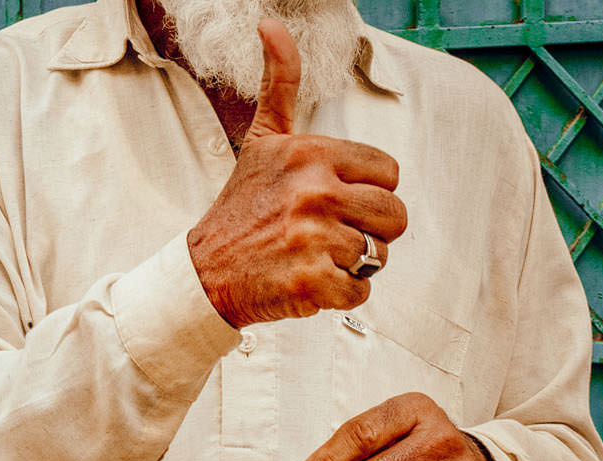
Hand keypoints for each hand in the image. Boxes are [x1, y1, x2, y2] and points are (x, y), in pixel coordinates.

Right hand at [185, 20, 406, 326]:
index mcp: (312, 155)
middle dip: (370, 228)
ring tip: (317, 253)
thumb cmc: (244, 205)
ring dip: (354, 261)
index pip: (389, 173)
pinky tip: (311, 278)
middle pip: (395, 216)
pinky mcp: (314, 282)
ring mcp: (315, 239)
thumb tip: (271, 26)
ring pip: (379, 255)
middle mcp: (315, 193)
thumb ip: (281, 84)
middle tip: (331, 230)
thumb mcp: (263, 139)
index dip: (368, 190)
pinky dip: (341, 292)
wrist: (207, 270)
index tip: (336, 197)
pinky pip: (361, 290)